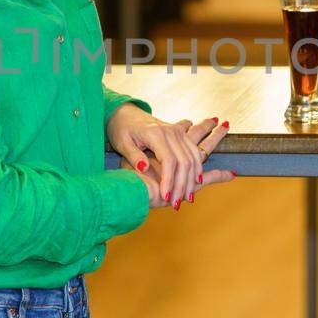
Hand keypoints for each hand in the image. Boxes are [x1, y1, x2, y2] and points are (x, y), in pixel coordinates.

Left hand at [109, 104, 231, 210]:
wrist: (125, 113)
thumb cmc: (121, 129)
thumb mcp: (122, 143)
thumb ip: (133, 156)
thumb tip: (144, 168)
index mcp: (155, 134)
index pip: (168, 161)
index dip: (168, 181)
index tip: (164, 197)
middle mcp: (170, 131)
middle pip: (183, 161)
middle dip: (181, 184)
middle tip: (176, 204)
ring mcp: (177, 132)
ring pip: (192, 157)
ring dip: (191, 179)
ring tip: (187, 198)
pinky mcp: (180, 134)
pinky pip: (194, 151)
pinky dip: (197, 167)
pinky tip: (196, 182)